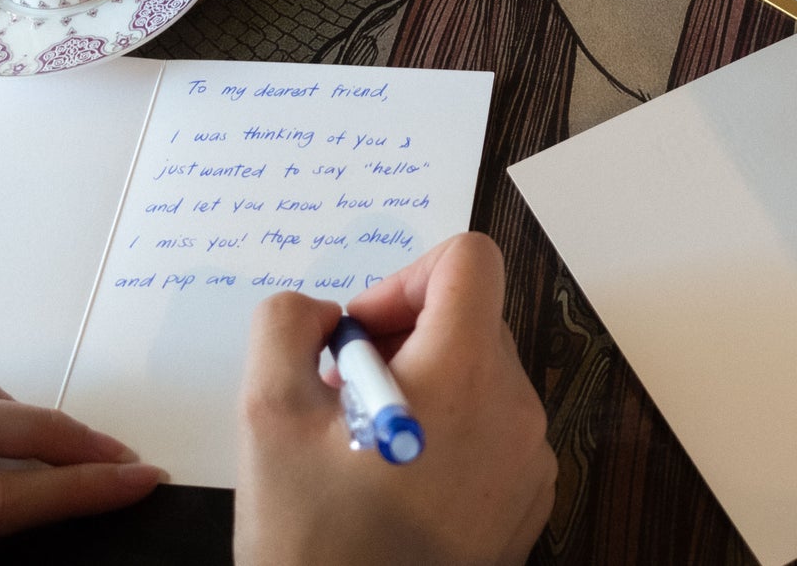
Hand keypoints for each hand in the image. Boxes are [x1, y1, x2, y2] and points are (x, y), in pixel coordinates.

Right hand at [233, 232, 556, 565]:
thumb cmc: (313, 538)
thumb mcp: (266, 413)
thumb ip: (286, 324)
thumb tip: (322, 314)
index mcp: (466, 373)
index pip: (468, 260)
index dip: (403, 278)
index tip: (356, 337)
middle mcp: (516, 410)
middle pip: (471, 319)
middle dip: (401, 338)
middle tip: (339, 394)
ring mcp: (530, 462)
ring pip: (479, 377)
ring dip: (420, 388)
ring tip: (361, 447)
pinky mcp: (526, 504)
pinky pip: (492, 432)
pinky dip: (446, 435)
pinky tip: (392, 486)